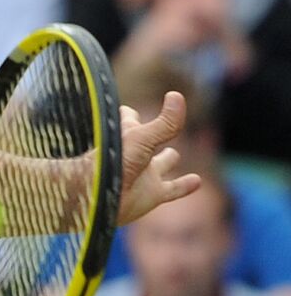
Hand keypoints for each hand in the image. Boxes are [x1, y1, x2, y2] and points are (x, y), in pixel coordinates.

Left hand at [117, 92, 201, 225]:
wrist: (99, 199)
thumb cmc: (113, 164)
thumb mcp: (141, 139)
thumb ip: (164, 123)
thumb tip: (177, 95)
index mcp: (127, 136)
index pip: (129, 117)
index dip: (130, 114)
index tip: (129, 109)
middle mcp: (136, 154)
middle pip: (147, 139)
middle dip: (153, 133)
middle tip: (160, 127)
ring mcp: (144, 175)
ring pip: (162, 164)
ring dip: (169, 159)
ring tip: (174, 155)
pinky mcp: (152, 195)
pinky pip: (174, 189)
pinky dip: (185, 184)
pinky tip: (197, 180)